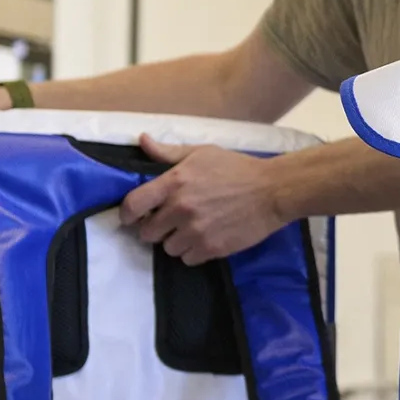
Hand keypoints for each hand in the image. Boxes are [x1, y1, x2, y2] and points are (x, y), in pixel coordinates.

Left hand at [119, 135, 287, 265]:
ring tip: (192, 229)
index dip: (127, 214)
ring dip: (176, 241)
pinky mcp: (211, 248)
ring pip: (167, 248)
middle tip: (170, 221)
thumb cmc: (236, 168)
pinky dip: (193, 252)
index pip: (133, 205)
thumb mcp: (202, 153)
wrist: (272, 191)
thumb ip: (168, 152)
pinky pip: (187, 259)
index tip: (133, 216)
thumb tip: (142, 140)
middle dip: (156, 228)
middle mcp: (180, 208)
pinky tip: (205, 238)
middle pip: (147, 232)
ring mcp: (196, 231)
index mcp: (175, 182)